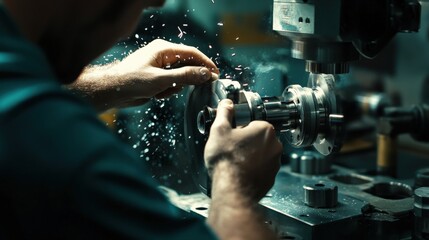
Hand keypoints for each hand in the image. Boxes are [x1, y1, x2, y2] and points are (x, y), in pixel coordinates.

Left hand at [70, 39, 218, 110]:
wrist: (112, 91)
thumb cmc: (132, 81)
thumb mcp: (162, 80)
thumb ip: (185, 76)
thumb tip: (205, 74)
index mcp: (163, 49)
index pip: (191, 53)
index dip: (205, 63)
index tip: (216, 74)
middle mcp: (162, 55)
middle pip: (187, 65)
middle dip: (188, 78)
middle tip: (197, 87)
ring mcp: (159, 66)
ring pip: (179, 77)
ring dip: (174, 87)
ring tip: (161, 92)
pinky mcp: (156, 77)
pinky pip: (171, 84)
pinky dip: (167, 91)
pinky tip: (156, 94)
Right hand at [204, 99, 282, 200]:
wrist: (231, 189)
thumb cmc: (227, 161)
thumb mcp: (219, 130)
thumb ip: (224, 113)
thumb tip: (226, 104)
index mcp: (265, 130)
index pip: (253, 123)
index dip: (240, 128)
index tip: (232, 135)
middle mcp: (274, 146)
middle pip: (258, 138)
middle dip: (246, 142)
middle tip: (231, 148)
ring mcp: (274, 164)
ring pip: (261, 154)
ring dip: (250, 156)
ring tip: (234, 161)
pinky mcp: (270, 178)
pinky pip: (261, 169)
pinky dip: (252, 170)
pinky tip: (239, 171)